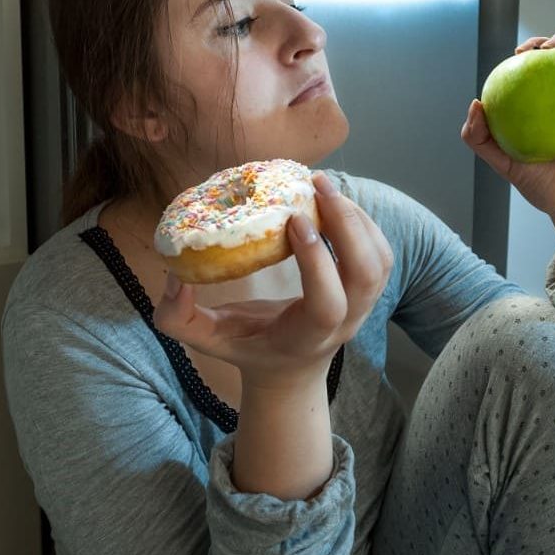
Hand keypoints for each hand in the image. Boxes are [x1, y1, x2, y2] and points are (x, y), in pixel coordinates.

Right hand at [153, 172, 393, 391]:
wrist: (289, 369)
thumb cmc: (247, 349)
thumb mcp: (207, 340)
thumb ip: (178, 318)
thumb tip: (173, 277)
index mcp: (306, 337)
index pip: (327, 304)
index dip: (317, 262)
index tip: (294, 221)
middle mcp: (344, 324)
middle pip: (366, 276)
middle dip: (347, 225)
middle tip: (316, 185)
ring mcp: (363, 307)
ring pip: (379, 260)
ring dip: (358, 218)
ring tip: (324, 187)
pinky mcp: (369, 290)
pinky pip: (381, 252)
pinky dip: (365, 222)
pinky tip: (335, 202)